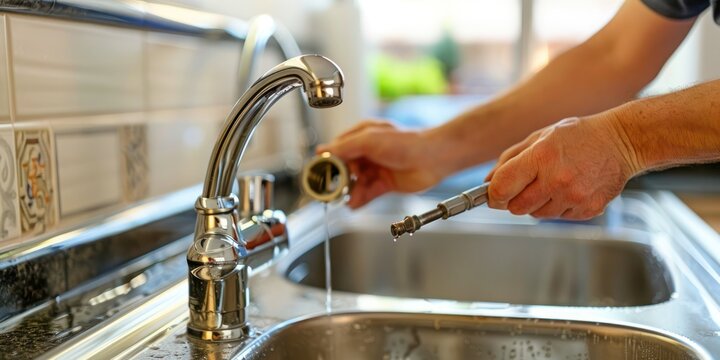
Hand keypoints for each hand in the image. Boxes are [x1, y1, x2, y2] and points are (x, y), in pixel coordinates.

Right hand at [317, 120, 444, 207]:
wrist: (433, 158)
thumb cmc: (406, 142)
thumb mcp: (369, 140)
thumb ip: (345, 147)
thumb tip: (323, 150)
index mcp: (362, 136)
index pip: (338, 149)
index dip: (328, 162)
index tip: (319, 174)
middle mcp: (368, 152)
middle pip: (346, 168)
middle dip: (339, 180)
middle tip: (333, 191)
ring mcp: (377, 168)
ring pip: (356, 182)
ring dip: (350, 192)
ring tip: (346, 200)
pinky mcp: (386, 183)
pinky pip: (368, 193)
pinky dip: (360, 199)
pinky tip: (354, 205)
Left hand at [485, 116, 637, 219]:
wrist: (622, 141)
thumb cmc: (579, 136)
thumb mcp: (539, 137)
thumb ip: (509, 159)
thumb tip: (487, 182)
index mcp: (541, 157)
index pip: (502, 187)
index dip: (492, 194)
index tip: (492, 194)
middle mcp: (557, 179)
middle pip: (516, 207)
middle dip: (514, 199)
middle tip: (526, 185)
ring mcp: (574, 197)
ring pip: (536, 215)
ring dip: (537, 203)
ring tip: (553, 182)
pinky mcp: (588, 209)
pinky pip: (558, 217)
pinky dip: (558, 207)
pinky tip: (569, 188)